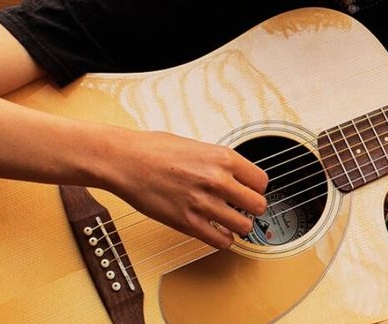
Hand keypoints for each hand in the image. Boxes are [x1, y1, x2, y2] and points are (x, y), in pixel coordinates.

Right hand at [106, 130, 268, 248]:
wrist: (125, 160)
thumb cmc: (155, 149)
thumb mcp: (197, 145)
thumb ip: (219, 162)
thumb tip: (235, 174)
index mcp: (223, 158)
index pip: (262, 181)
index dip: (256, 188)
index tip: (249, 190)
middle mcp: (218, 180)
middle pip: (258, 205)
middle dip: (252, 208)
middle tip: (242, 207)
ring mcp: (203, 203)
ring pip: (244, 226)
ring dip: (239, 226)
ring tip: (229, 221)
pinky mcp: (187, 222)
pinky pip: (220, 241)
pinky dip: (222, 240)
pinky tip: (216, 232)